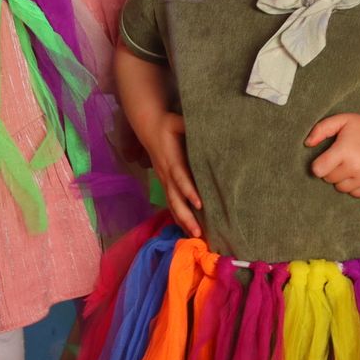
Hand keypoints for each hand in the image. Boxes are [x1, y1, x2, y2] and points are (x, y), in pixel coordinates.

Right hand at [142, 111, 204, 237]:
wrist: (149, 127)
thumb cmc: (167, 124)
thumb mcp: (178, 121)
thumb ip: (189, 126)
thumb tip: (209, 127)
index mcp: (171, 160)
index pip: (180, 178)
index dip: (189, 192)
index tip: (200, 205)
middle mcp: (166, 174)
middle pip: (175, 199)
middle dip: (186, 217)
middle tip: (198, 233)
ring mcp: (164, 181)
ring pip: (172, 205)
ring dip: (182, 222)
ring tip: (195, 237)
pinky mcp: (165, 184)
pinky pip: (171, 204)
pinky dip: (178, 218)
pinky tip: (187, 230)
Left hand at [307, 112, 359, 197]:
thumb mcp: (341, 120)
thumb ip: (321, 129)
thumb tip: (307, 144)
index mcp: (344, 150)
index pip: (319, 170)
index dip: (318, 165)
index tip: (324, 158)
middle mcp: (355, 167)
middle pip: (328, 179)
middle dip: (330, 170)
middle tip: (340, 158)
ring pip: (340, 188)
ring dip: (340, 179)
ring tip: (349, 164)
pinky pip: (354, 193)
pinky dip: (352, 186)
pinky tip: (357, 172)